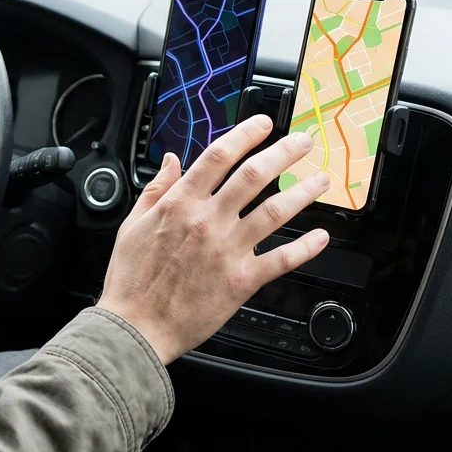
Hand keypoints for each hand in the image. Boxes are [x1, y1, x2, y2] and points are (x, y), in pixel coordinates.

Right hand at [96, 115, 330, 362]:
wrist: (135, 326)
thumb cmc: (131, 280)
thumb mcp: (132, 224)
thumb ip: (156, 189)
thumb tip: (173, 160)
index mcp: (179, 204)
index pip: (219, 157)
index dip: (245, 135)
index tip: (263, 124)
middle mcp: (207, 221)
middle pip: (255, 175)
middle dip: (285, 152)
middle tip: (303, 142)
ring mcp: (227, 249)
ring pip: (275, 211)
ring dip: (303, 191)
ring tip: (321, 179)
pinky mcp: (241, 280)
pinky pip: (282, 259)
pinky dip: (306, 247)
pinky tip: (320, 236)